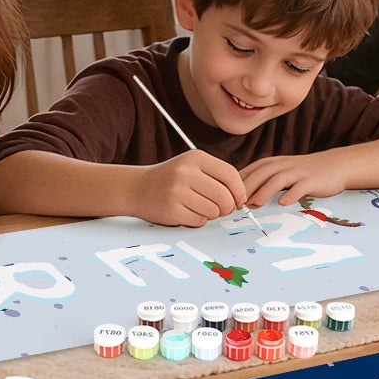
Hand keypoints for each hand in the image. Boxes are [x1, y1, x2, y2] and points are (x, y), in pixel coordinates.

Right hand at [128, 151, 247, 225]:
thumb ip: (217, 176)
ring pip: (213, 211)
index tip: (239, 200)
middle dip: (227, 207)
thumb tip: (242, 197)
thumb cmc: (171, 179)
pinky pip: (199, 221)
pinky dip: (197, 220)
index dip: (239, 191)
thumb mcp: (192, 167)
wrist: (136, 188)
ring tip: (198, 207)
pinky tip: (186, 212)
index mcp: (195, 157)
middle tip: (220, 208)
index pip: (230, 174)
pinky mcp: (171, 209)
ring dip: (210, 214)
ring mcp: (177, 190)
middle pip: (224, 196)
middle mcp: (186, 172)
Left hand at [241, 151, 351, 206]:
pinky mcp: (311, 180)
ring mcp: (297, 172)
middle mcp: (282, 165)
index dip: (236, 184)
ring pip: (277, 180)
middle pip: (260, 174)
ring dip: (264, 191)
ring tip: (254, 204)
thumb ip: (260, 180)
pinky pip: (300, 187)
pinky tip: (283, 203)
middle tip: (236, 204)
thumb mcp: (278, 172)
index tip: (226, 198)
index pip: (249, 171)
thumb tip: (237, 195)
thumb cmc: (301, 173)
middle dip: (246, 188)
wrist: (333, 166)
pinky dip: (291, 194)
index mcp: (271, 164)